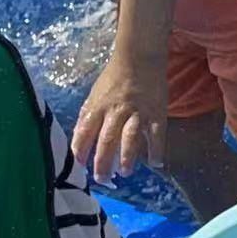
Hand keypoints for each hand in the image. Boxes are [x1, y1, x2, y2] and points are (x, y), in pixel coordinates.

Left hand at [72, 60, 166, 182]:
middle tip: (102, 178)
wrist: (139, 59)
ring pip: (130, 138)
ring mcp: (137, 112)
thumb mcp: (95, 94)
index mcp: (98, 106)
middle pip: (107, 139)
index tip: (80, 165)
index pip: (85, 131)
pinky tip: (155, 163)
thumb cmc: (114, 78)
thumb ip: (89, 115)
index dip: (81, 149)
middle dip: (103, 161)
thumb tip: (81, 138)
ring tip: (125, 172)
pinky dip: (156, 150)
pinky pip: (157, 134)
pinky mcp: (156, 113)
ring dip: (127, 157)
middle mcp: (116, 111)